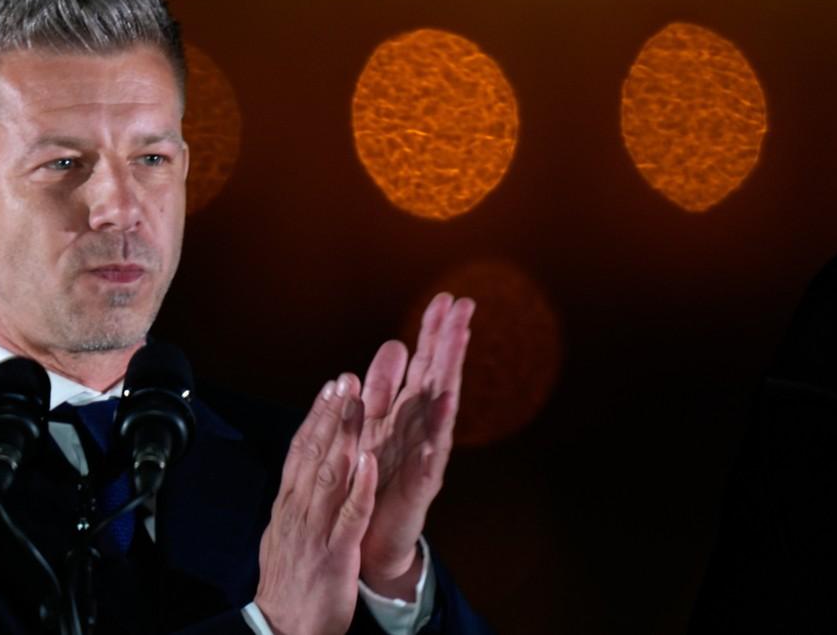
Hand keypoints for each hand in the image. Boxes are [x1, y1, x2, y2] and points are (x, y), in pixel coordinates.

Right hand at [255, 374, 377, 634]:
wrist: (283, 628)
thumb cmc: (289, 583)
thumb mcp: (285, 534)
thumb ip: (294, 502)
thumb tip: (299, 473)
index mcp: (289, 504)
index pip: (301, 450)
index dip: (316, 415)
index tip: (330, 386)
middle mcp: (298, 509)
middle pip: (314, 451)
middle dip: (330, 412)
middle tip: (347, 378)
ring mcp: (316, 528)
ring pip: (331, 473)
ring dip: (344, 435)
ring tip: (358, 402)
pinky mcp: (335, 552)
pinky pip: (349, 514)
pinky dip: (358, 485)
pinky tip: (368, 460)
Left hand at [357, 293, 474, 597]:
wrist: (371, 537)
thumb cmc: (376, 479)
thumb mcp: (376, 425)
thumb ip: (385, 387)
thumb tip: (396, 344)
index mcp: (407, 412)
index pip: (425, 364)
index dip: (434, 332)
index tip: (445, 299)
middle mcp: (421, 427)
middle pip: (439, 376)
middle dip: (450, 340)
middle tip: (464, 305)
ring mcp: (425, 453)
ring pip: (441, 407)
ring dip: (450, 373)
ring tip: (459, 343)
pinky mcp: (421, 484)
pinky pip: (431, 453)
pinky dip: (438, 430)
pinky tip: (447, 406)